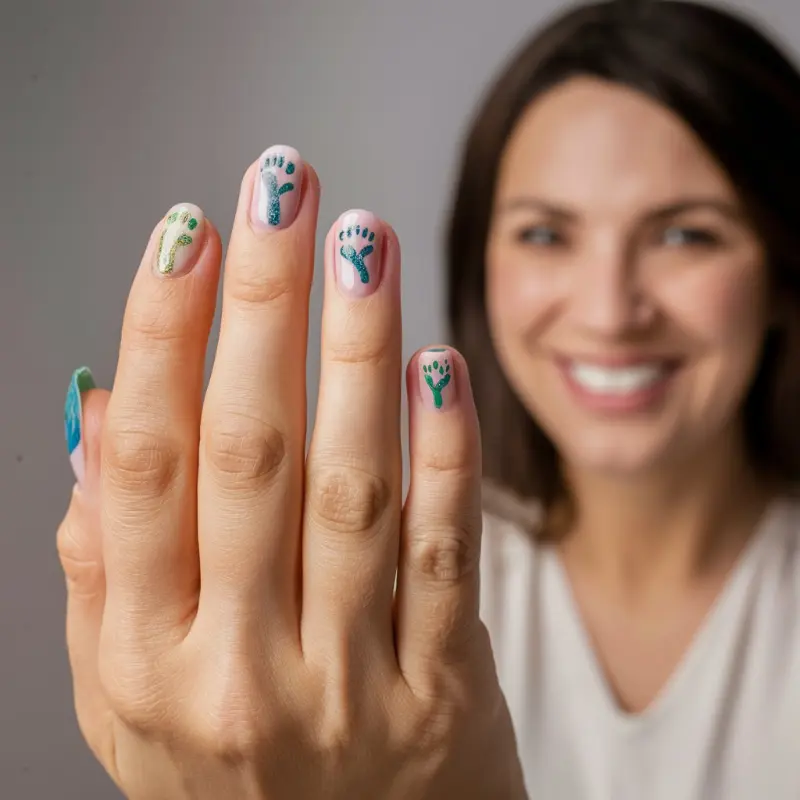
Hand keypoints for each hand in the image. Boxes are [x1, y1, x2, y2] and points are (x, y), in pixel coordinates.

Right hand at [57, 147, 525, 798]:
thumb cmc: (237, 773)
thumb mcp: (129, 699)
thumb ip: (104, 566)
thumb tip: (97, 416)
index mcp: (149, 658)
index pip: (146, 465)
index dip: (161, 333)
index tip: (186, 232)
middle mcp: (242, 667)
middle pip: (251, 450)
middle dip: (262, 304)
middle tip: (281, 189)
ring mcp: (350, 680)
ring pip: (353, 485)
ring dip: (359, 350)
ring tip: (364, 242)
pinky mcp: (442, 686)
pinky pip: (443, 550)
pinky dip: (443, 450)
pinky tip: (437, 362)